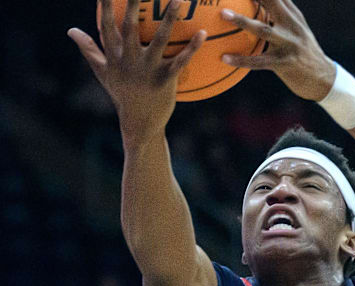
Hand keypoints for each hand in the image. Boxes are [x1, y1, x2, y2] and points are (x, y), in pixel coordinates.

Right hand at [68, 0, 205, 142]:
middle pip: (130, 27)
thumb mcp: (103, 72)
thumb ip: (89, 49)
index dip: (104, 6)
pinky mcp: (166, 79)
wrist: (140, 123)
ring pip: (159, 39)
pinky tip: (203, 33)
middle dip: (134, 4)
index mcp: (114, 56)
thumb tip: (71, 30)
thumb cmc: (122, 94)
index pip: (106, 25)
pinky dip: (192, 47)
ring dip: (169, 18)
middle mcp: (129, 61)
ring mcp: (148, 70)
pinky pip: (180, 60)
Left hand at [220, 0, 335, 101]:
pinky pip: (258, 61)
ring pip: (263, 29)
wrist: (324, 79)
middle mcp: (292, 27)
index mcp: (294, 17)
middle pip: (272, 3)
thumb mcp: (299, 31)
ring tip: (223, 14)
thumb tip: (261, 3)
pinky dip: (241, 59)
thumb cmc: (305, 53)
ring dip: (242, 20)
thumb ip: (284, 15)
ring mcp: (289, 45)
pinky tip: (224, 58)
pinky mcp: (284, 64)